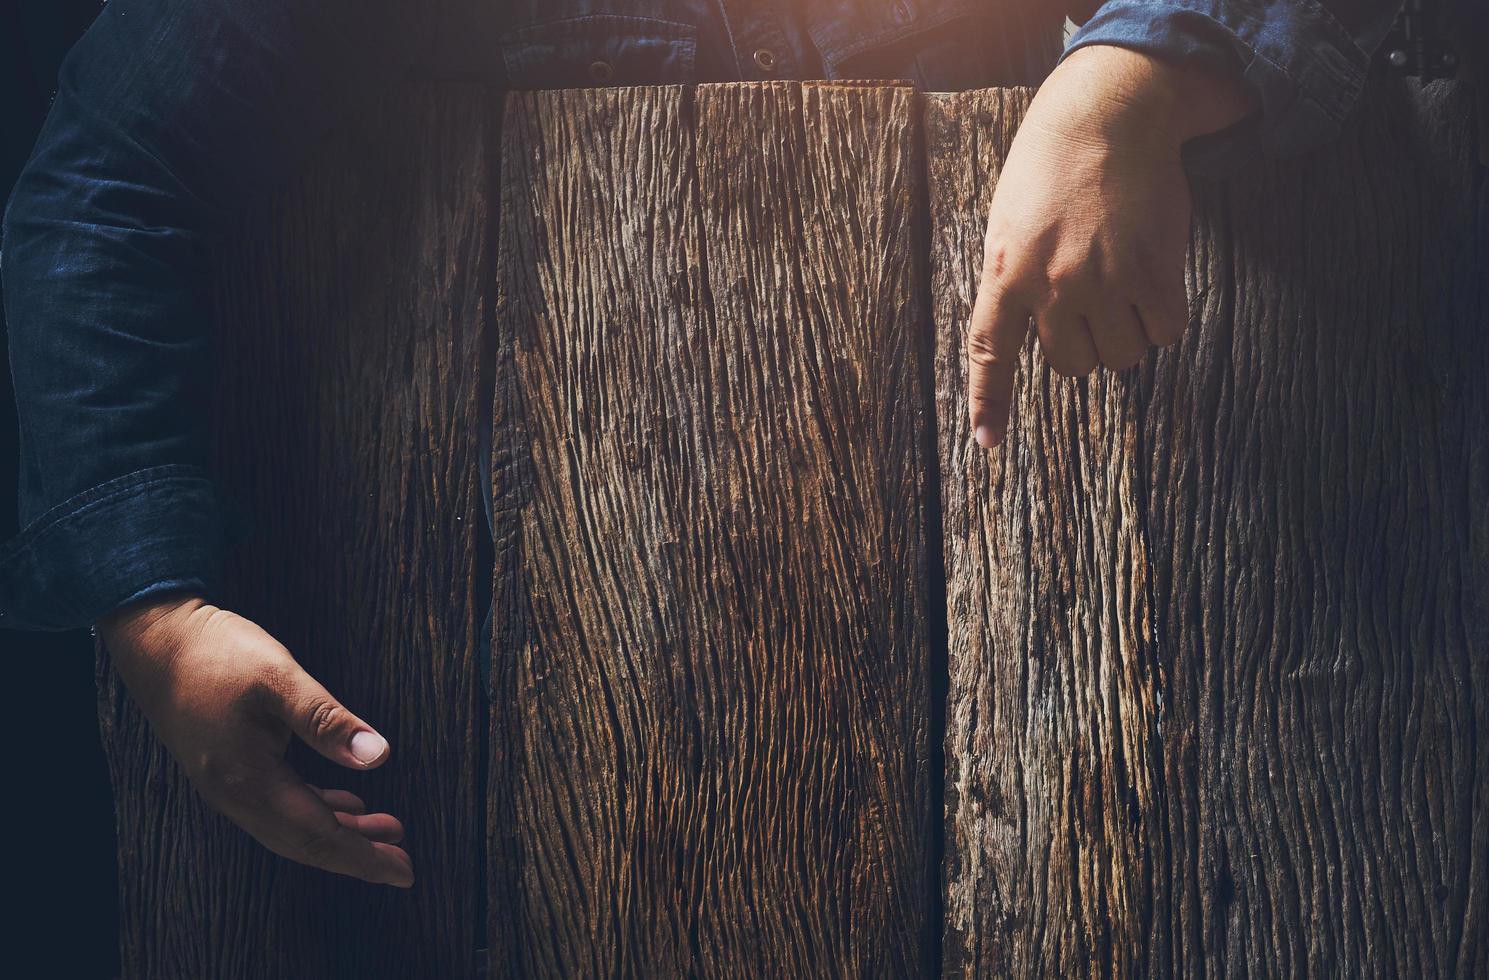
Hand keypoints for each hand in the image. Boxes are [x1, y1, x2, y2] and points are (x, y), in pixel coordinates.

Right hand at [98, 595, 413, 887]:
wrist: (158, 639)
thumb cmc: (218, 653)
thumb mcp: (279, 677)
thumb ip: (327, 721)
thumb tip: (378, 756)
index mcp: (248, 779)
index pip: (317, 834)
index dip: (363, 856)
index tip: (404, 872)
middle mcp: (234, 793)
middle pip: (304, 842)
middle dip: (356, 856)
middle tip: (402, 864)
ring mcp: (227, 784)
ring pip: (291, 826)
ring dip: (339, 833)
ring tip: (386, 831)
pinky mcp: (228, 768)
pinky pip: (277, 807)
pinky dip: (315, 811)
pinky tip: (344, 804)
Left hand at [968, 44, 1256, 446]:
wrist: (1109, 116)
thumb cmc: (1052, 168)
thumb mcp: (1007, 222)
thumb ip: (1012, 278)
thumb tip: (1025, 332)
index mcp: (1005, 272)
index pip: (990, 353)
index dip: (990, 402)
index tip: (988, 443)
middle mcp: (1051, 285)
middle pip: (1072, 365)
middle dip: (1084, 345)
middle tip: (1092, 302)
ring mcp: (1104, 281)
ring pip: (1120, 356)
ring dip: (1127, 334)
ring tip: (1124, 284)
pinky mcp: (1154, 271)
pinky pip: (1165, 333)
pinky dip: (1164, 319)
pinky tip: (1156, 282)